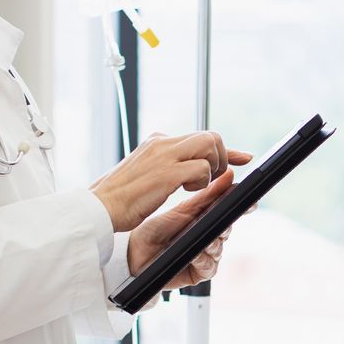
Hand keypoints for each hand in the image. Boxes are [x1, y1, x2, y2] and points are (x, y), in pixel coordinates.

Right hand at [91, 132, 252, 231]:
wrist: (99, 207)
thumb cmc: (119, 198)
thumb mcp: (144, 174)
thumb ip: (165, 166)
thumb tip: (187, 170)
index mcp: (157, 142)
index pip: (199, 137)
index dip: (226, 150)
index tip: (244, 158)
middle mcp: (162, 143)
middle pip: (210, 136)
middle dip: (223, 157)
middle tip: (215, 179)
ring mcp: (165, 155)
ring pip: (210, 146)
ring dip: (213, 169)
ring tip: (195, 187)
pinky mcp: (167, 172)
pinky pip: (202, 168)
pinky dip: (202, 181)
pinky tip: (185, 192)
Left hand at [127, 168, 236, 288]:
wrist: (135, 252)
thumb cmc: (156, 229)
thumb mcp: (184, 209)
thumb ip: (209, 195)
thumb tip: (230, 176)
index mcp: (207, 219)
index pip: (229, 212)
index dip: (240, 208)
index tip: (249, 204)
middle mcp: (209, 237)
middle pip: (227, 230)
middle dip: (223, 225)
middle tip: (217, 221)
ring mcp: (206, 255)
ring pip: (219, 248)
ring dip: (211, 243)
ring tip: (200, 238)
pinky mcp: (200, 272)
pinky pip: (210, 266)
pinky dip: (203, 259)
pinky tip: (195, 254)